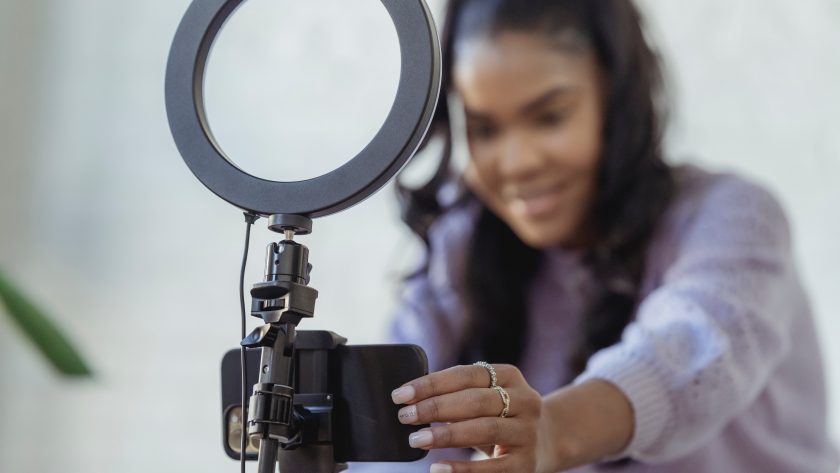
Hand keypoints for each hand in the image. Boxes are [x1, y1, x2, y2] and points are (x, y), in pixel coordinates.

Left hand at [391, 364, 545, 472]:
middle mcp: (525, 400)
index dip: (431, 384)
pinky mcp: (526, 462)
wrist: (545, 440)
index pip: (465, 374)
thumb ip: (456, 393)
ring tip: (416, 439)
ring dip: (446, 435)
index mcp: (509, 375)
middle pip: (475, 400)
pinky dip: (463, 469)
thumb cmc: (498, 415)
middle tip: (405, 416)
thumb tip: (409, 399)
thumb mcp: (485, 396)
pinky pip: (492, 467)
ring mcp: (528, 431)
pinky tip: (438, 468)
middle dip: (435, 408)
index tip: (401, 395)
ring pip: (485, 429)